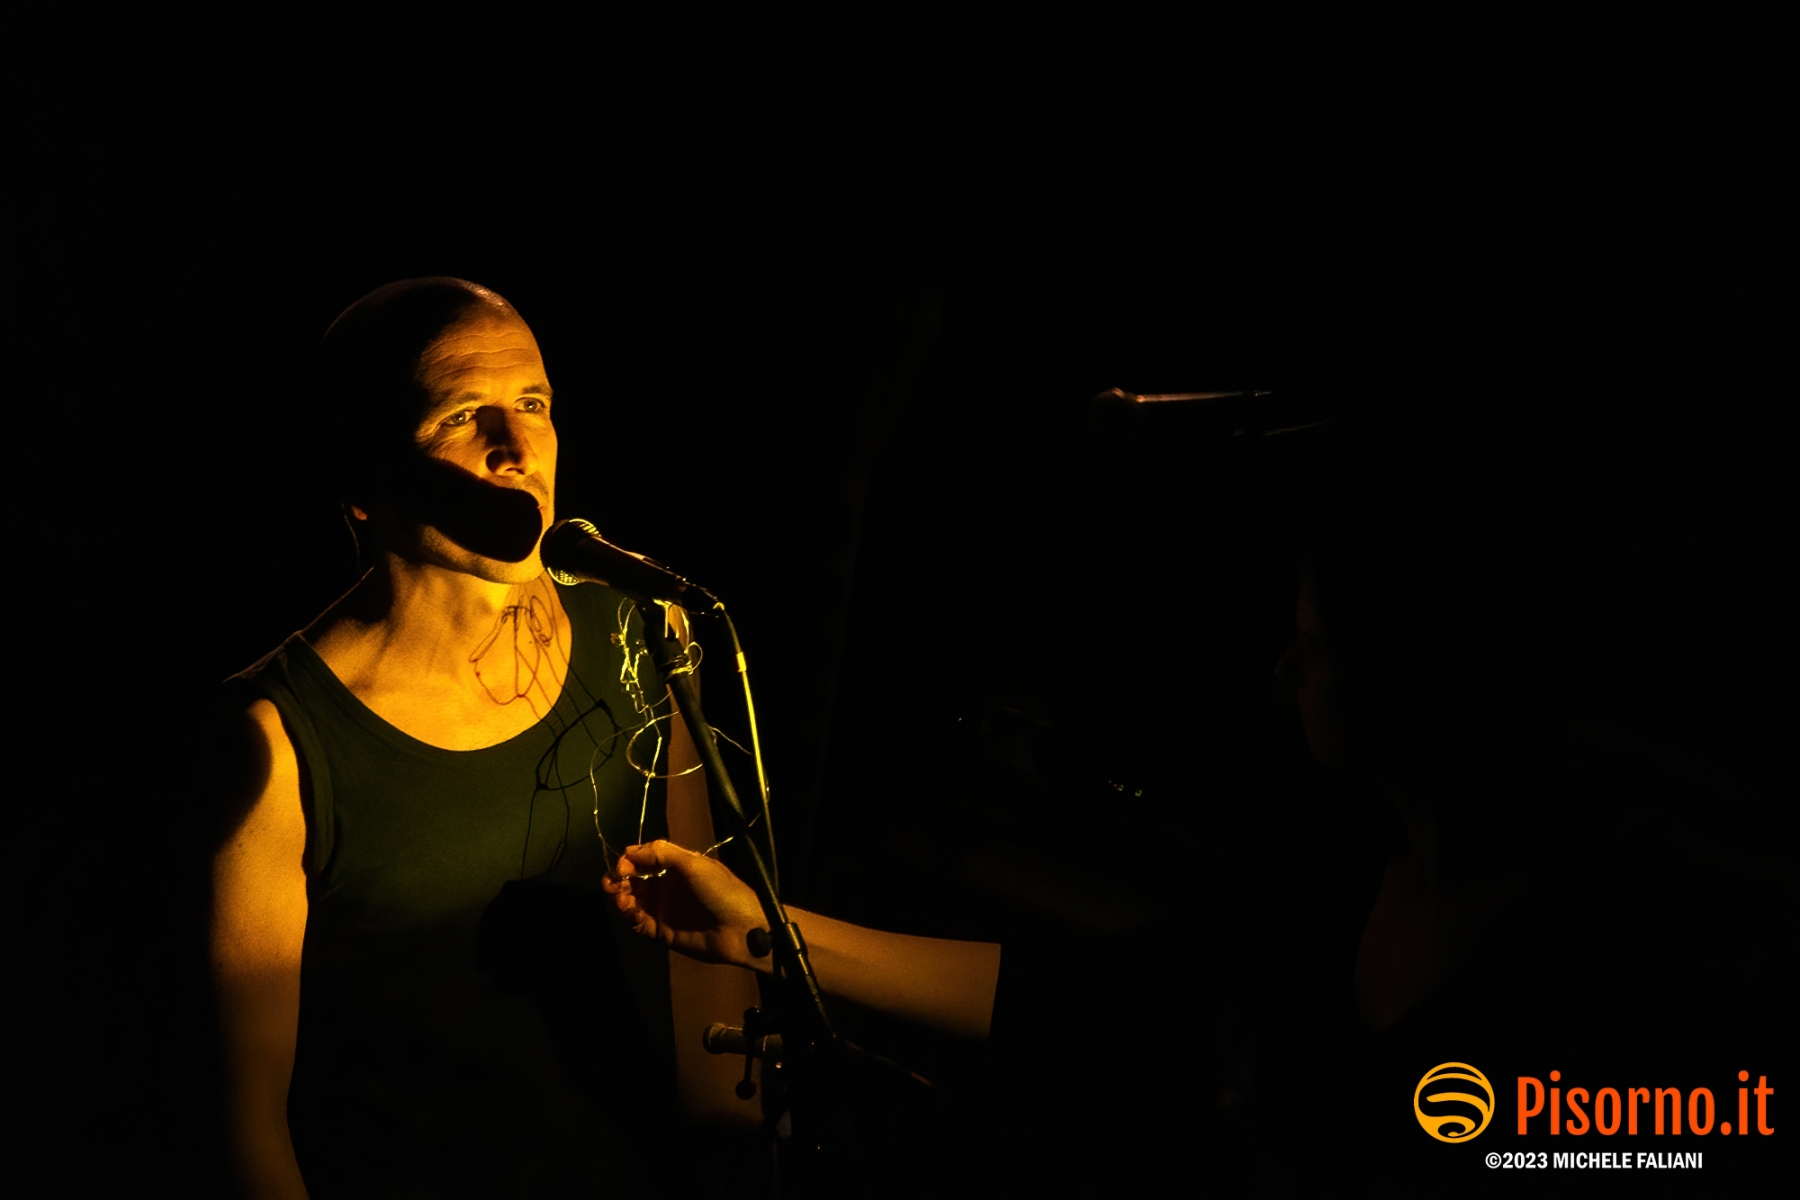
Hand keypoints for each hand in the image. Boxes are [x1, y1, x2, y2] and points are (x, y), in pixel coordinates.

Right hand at [603, 840, 768, 970]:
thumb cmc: (721, 891)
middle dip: (620, 879)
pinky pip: (639, 923)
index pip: (645, 859)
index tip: (622, 865)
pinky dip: (629, 915)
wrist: (741, 930)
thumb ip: (661, 853)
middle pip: (635, 880)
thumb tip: (628, 851)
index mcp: (678, 867)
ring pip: (633, 901)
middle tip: (611, 883)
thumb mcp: (694, 863)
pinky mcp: (662, 932)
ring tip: (619, 897)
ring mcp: (665, 910)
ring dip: (621, 897)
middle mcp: (669, 887)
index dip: (630, 860)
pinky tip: (629, 910)